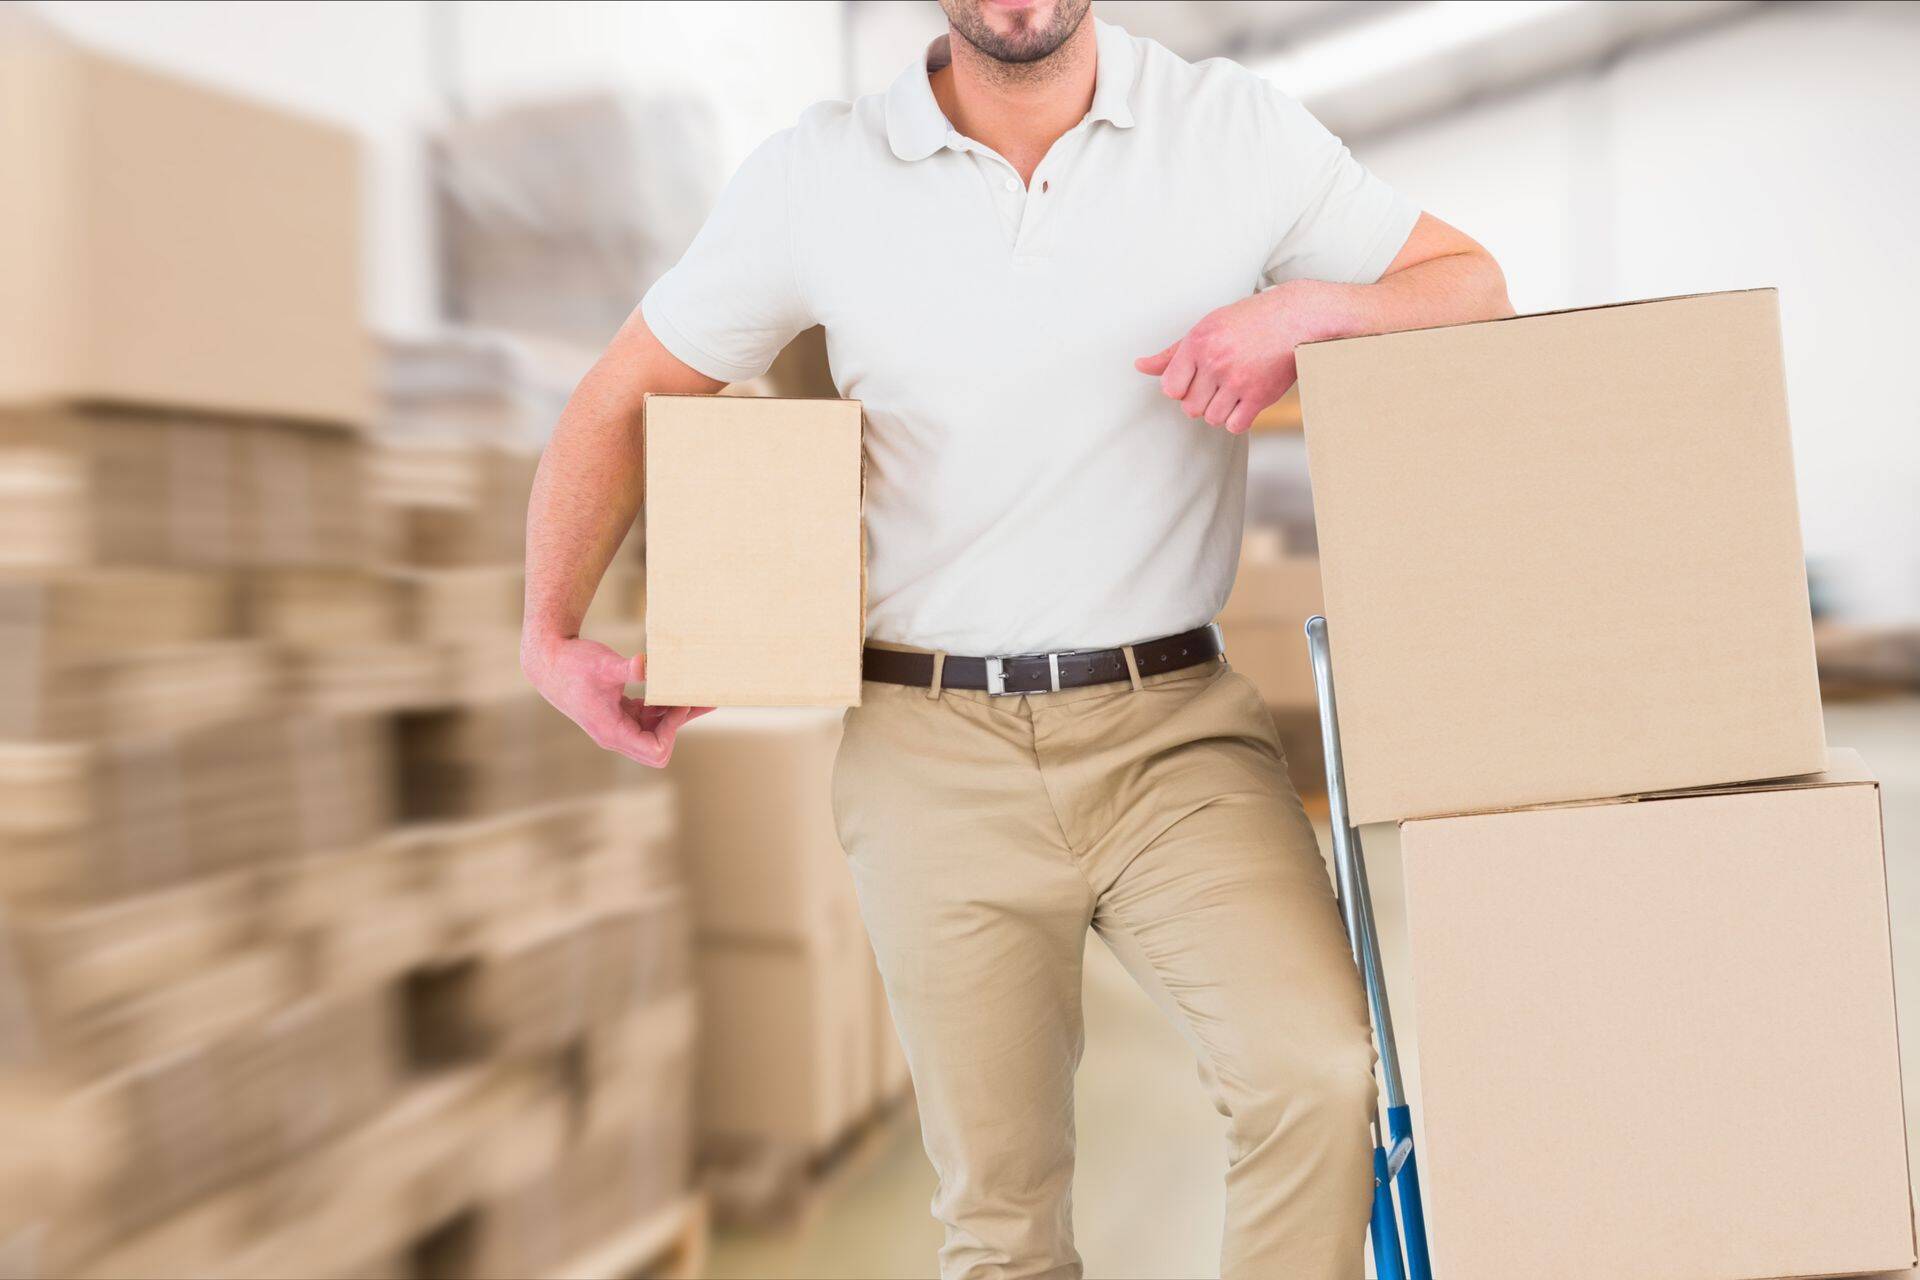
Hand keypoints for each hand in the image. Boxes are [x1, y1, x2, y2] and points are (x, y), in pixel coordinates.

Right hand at [521, 635, 710, 767]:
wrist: (549, 661)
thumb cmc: (573, 664)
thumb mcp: (603, 665)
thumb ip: (627, 669)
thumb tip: (645, 664)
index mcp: (612, 732)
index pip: (656, 750)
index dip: (672, 730)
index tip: (678, 702)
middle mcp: (616, 735)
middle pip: (659, 746)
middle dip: (679, 724)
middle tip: (697, 697)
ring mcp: (618, 726)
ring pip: (656, 731)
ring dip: (676, 715)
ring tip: (700, 694)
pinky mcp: (620, 714)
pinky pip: (649, 718)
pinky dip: (664, 707)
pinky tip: (676, 690)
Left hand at [1135, 283, 1321, 434]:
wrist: (1297, 317)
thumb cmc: (1248, 322)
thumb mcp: (1207, 328)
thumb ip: (1173, 353)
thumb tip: (1140, 366)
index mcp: (1198, 342)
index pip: (1170, 388)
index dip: (1181, 388)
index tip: (1196, 378)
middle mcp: (1215, 361)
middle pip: (1190, 408)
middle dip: (1201, 400)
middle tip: (1219, 383)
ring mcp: (1237, 380)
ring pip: (1211, 418)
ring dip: (1219, 411)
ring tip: (1233, 390)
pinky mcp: (1259, 395)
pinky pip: (1234, 426)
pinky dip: (1237, 420)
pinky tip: (1245, 401)